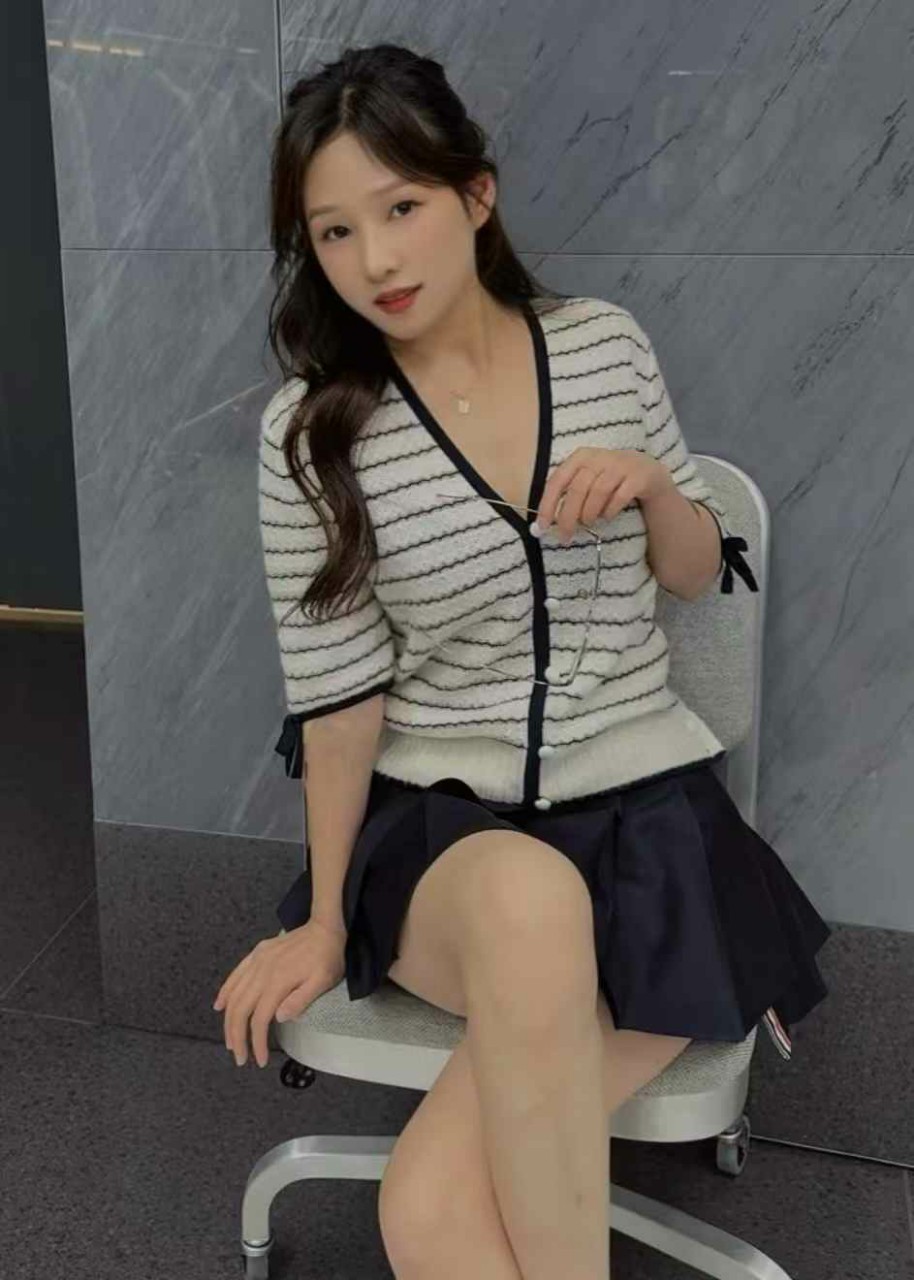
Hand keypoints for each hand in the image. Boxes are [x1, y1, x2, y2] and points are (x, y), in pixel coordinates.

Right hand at [212, 919, 346, 1068]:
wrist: (324, 927)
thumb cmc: (327, 958)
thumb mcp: (323, 981)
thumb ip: (300, 1000)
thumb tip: (278, 1019)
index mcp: (278, 982)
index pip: (259, 1019)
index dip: (256, 1042)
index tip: (260, 1060)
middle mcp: (262, 972)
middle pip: (240, 1010)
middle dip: (237, 1037)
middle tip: (240, 1058)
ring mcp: (257, 961)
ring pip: (234, 995)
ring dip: (228, 1020)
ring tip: (230, 1041)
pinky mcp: (256, 954)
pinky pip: (235, 975)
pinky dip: (225, 992)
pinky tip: (219, 1006)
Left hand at [533, 448, 673, 543]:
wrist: (647, 472)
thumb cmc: (608, 480)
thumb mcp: (586, 480)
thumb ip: (567, 495)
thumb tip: (545, 524)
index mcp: (580, 457)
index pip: (557, 481)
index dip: (548, 505)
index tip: (542, 527)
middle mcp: (600, 457)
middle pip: (577, 489)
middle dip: (568, 516)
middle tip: (565, 536)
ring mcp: (621, 465)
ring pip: (598, 491)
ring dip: (589, 513)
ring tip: (588, 523)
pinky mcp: (638, 476)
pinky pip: (620, 496)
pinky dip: (610, 510)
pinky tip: (607, 517)